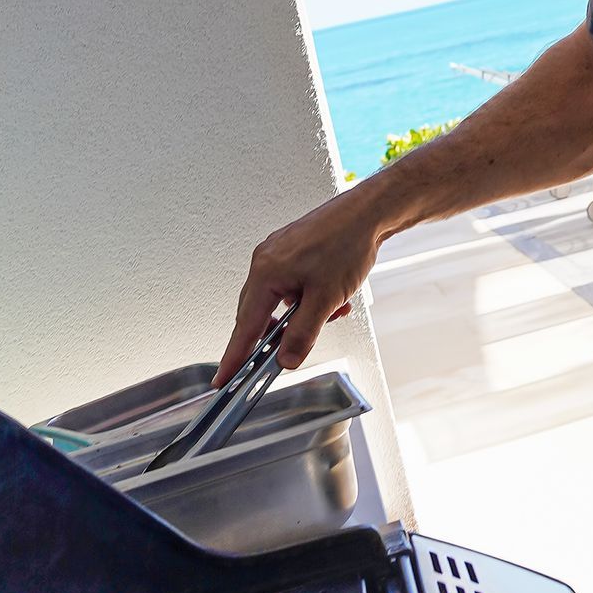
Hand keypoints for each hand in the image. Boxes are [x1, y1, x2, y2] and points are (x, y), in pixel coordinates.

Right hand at [218, 183, 393, 381]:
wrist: (368, 213)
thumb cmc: (347, 243)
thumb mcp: (326, 299)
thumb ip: (303, 334)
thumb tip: (286, 358)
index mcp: (266, 272)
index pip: (245, 326)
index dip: (234, 357)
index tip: (223, 378)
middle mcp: (265, 261)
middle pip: (259, 313)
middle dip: (280, 333)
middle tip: (291, 351)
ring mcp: (277, 254)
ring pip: (279, 300)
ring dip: (301, 315)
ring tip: (330, 311)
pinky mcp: (291, 251)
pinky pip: (290, 285)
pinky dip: (308, 298)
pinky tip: (332, 298)